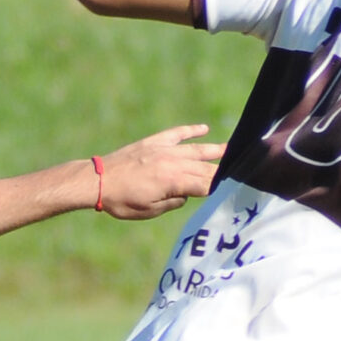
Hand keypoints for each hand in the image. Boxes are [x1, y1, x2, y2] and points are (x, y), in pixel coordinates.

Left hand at [95, 124, 222, 219]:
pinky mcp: (154, 142)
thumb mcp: (150, 211)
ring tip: (232, 150)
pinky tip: (204, 129)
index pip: (205, 185)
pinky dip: (191, 131)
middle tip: (242, 171)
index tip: (234, 188)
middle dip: (223, 171)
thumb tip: (187, 195)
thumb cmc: (122, 201)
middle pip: (204, 168)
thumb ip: (173, 202)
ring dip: (215, 150)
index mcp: (173, 182)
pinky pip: (177, 134)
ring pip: (196, 149)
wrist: (98, 181)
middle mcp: (173, 163)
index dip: (219, 188)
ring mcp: (164, 150)